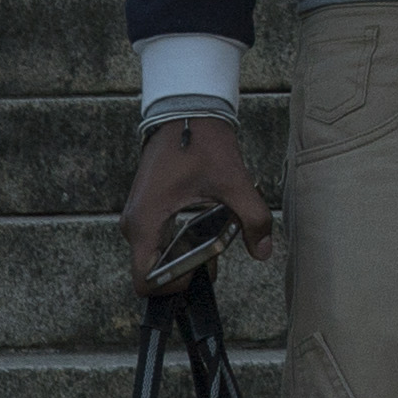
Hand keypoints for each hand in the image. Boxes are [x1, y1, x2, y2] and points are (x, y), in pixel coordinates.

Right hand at [120, 118, 273, 280]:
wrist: (186, 111)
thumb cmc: (202, 143)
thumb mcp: (233, 182)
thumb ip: (252, 218)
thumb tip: (264, 251)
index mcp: (144, 223)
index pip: (144, 281)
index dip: (173, 286)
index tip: (200, 268)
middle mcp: (133, 225)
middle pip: (152, 272)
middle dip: (184, 271)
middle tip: (214, 255)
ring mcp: (136, 217)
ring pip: (155, 257)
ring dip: (183, 258)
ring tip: (213, 242)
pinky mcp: (144, 210)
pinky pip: (156, 242)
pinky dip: (179, 244)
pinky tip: (204, 231)